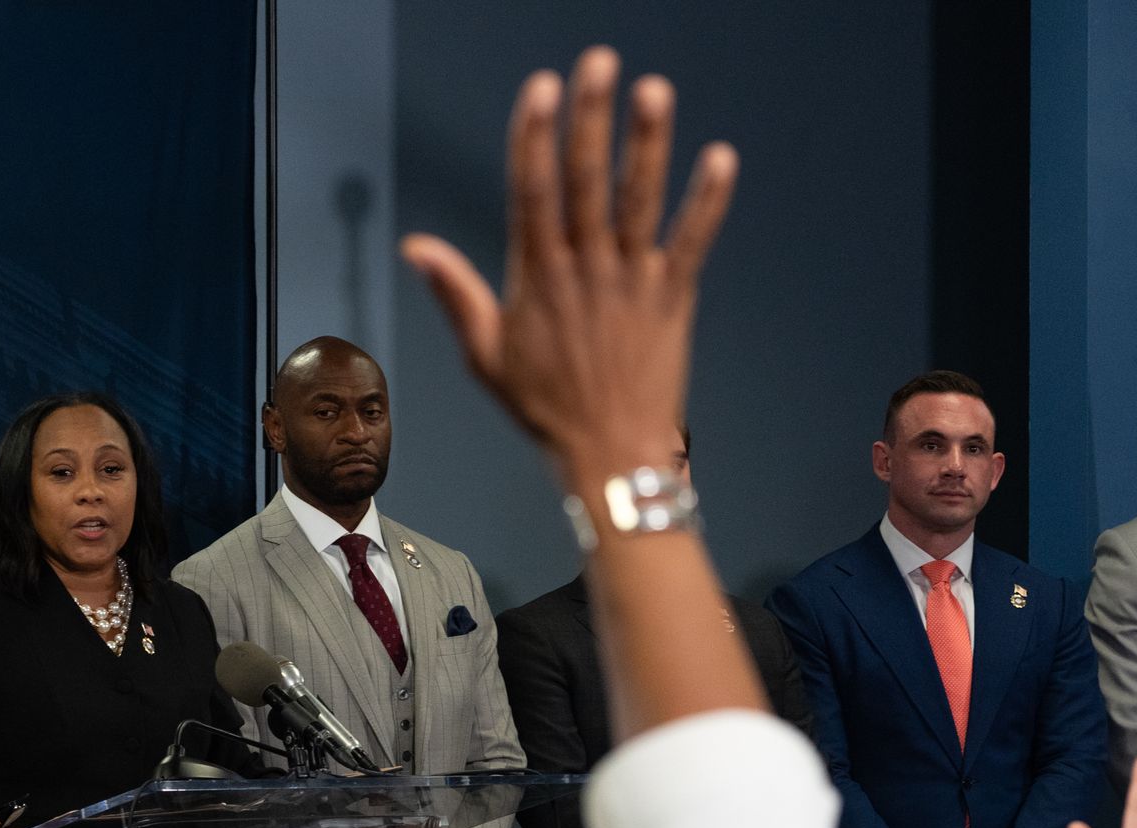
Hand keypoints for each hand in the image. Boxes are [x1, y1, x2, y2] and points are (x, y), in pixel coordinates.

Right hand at [400, 45, 736, 475]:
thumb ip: (455, 292)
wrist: (611, 454)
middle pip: (587, 182)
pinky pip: (693, 241)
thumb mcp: (484, 353)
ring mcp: (632, 281)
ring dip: (648, 144)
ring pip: (639, 201)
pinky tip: (721, 158)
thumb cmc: (546, 407)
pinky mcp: (672, 297)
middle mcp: (585, 270)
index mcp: (537, 279)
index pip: (533, 192)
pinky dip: (708, 202)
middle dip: (591, 119)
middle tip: (597, 63)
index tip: (540, 90)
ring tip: (654, 91)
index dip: (535, 137)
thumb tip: (415, 247)